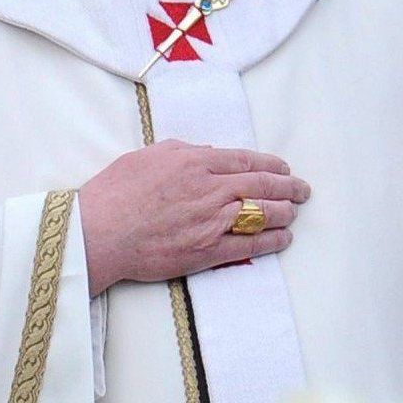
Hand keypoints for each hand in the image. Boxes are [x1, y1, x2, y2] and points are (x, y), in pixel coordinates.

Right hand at [77, 140, 310, 295]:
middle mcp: (210, 190)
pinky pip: (250, 246)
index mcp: (194, 163)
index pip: (245, 160)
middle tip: (302, 189)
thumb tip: (207, 153)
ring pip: (263, 214)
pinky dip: (272, 241)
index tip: (283, 167)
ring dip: (285, 212)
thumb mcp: (147, 155)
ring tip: (296, 211)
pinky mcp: (209, 252)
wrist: (100, 231)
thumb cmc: (116, 191)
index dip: (270, 163)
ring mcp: (212, 222)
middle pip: (262, 185)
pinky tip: (284, 237)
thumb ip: (182, 150)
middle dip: (288, 186)